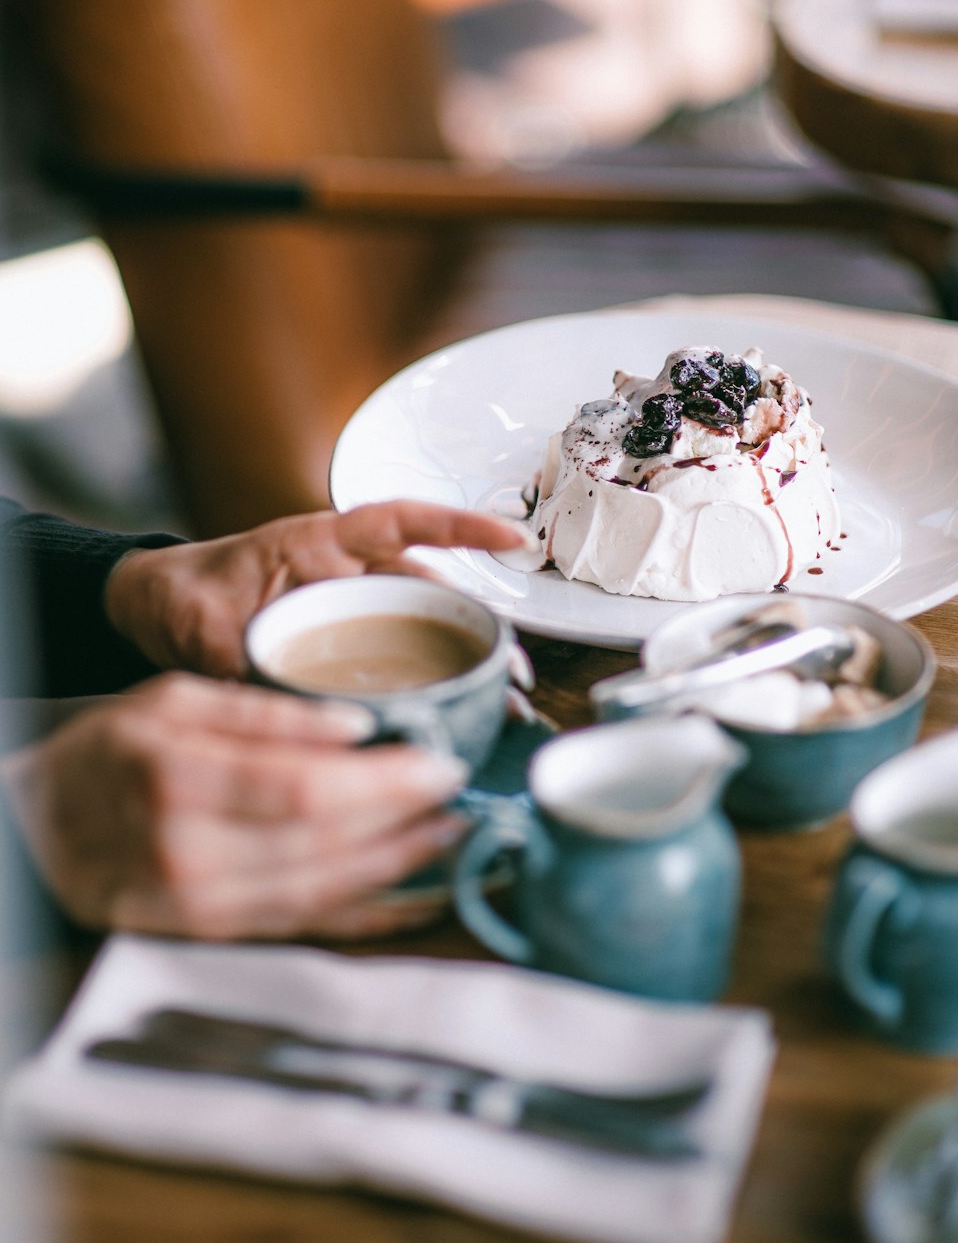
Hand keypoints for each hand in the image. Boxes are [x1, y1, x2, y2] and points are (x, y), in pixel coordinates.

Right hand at [2, 674, 469, 939]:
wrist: (36, 832)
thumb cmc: (106, 754)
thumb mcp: (168, 700)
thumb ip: (260, 712)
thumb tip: (354, 724)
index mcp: (176, 779)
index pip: (303, 789)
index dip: (383, 783)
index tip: (439, 761)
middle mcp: (188, 853)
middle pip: (325, 844)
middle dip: (407, 821)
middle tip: (462, 791)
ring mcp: (199, 906)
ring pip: (324, 893)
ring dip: (402, 869)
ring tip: (455, 835)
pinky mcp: (212, 935)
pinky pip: (306, 929)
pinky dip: (371, 916)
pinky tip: (418, 897)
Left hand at [104, 501, 535, 677]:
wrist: (155, 610)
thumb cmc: (181, 594)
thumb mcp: (199, 622)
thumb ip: (232, 657)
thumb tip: (273, 703)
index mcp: (317, 544)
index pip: (400, 521)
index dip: (459, 529)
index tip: (511, 538)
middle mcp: (346, 574)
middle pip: (430, 589)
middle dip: (481, 626)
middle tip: (516, 671)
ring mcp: (349, 611)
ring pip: (422, 629)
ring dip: (463, 663)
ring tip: (501, 704)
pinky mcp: (343, 649)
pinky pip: (396, 662)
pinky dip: (427, 687)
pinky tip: (453, 720)